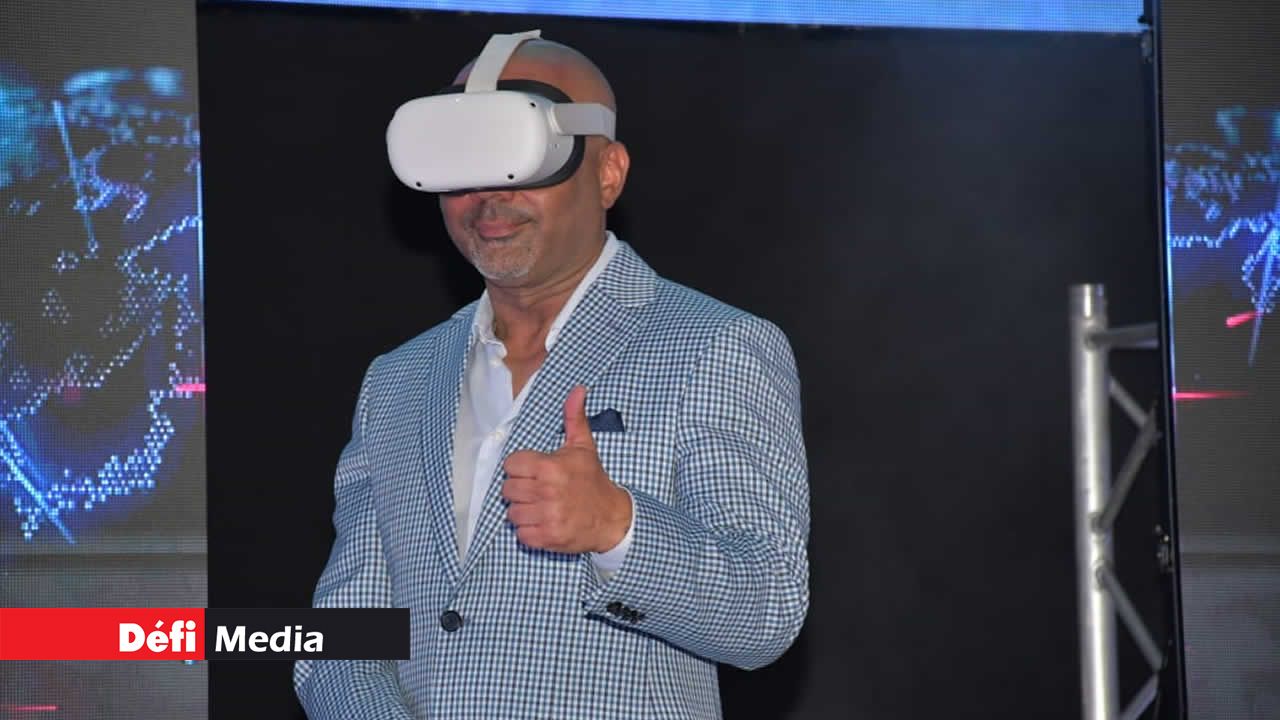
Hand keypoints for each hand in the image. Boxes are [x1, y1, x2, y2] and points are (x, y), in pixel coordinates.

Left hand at [502, 385, 631, 553]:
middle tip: (536, 490)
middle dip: (519, 490)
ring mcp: (547, 516)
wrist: (611, 517)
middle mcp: (547, 491)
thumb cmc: (592, 480)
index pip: (511, 465)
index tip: (534, 472)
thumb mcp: (583, 447)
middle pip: (508, 489)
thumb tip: (578, 389)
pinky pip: (521, 534)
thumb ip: (574, 418)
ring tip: (539, 507)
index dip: (520, 468)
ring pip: (512, 513)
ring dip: (523, 511)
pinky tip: (542, 522)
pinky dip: (528, 531)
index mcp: (550, 467)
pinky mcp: (548, 537)